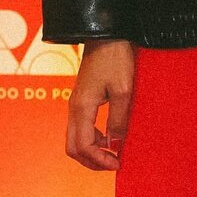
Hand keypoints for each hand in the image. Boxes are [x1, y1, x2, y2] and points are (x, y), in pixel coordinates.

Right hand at [66, 38, 135, 169]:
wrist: (106, 32)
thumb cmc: (115, 58)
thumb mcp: (123, 90)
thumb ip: (118, 120)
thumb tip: (115, 146)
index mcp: (82, 108)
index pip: (83, 147)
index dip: (99, 160)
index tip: (118, 164)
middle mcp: (74, 108)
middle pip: (73, 148)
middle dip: (92, 161)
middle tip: (113, 163)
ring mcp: (75, 102)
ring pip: (75, 138)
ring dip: (91, 151)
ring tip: (112, 152)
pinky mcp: (81, 97)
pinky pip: (80, 127)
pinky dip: (91, 138)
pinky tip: (108, 136)